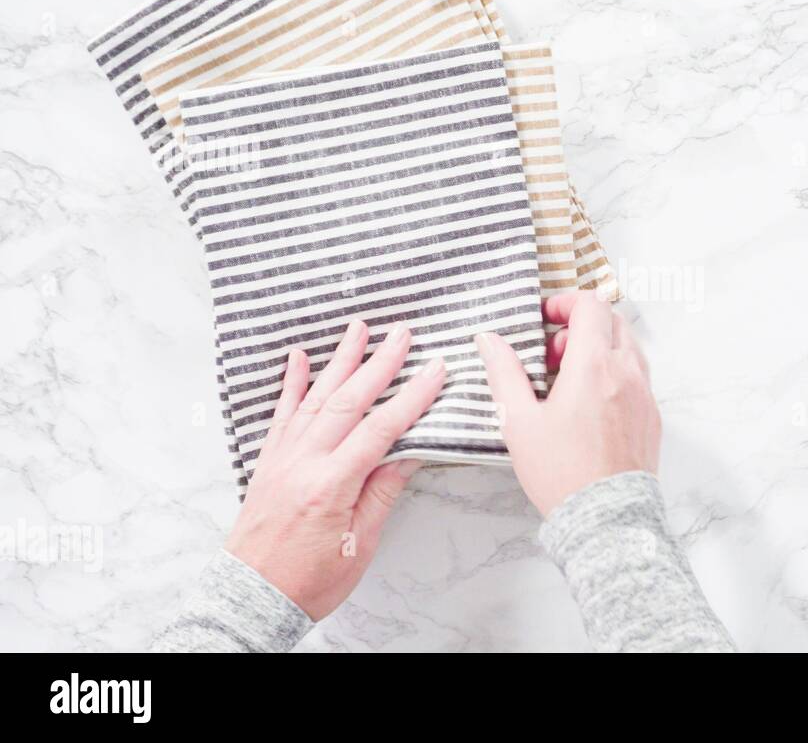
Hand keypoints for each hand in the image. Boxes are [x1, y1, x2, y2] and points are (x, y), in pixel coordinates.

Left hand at [225, 319, 444, 620]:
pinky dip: (291, 384)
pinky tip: (300, 358)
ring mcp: (281, 459)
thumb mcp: (359, 544)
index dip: (412, 397)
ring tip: (358, 329)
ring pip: (315, 398)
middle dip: (379, 364)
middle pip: (347, 402)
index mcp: (330, 485)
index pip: (380, 430)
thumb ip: (382, 493)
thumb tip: (409, 452)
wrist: (251, 598)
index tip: (435, 370)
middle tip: (403, 334)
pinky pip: (281, 415)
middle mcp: (302, 463)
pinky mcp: (268, 463)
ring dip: (339, 361)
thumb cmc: (308, 582)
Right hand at [475, 292, 660, 516]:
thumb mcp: (519, 421)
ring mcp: (645, 394)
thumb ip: (504, 373)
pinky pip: (637, 376)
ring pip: (628, 347)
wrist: (606, 519)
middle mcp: (627, 373)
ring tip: (570, 381)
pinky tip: (591, 404)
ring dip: (599, 349)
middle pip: (613, 321)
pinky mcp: (653, 416)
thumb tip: (489, 340)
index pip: (592, 305)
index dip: (566, 302)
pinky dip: (615, 373)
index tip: (546, 318)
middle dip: (581, 326)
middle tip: (553, 355)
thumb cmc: (561, 473)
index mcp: (594, 366)